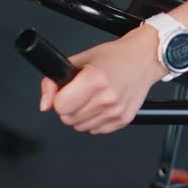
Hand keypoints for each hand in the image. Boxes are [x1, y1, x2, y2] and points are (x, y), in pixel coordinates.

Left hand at [39, 25, 167, 133]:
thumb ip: (54, 81)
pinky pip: (97, 130)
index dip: (59, 99)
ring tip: (93, 98)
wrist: (143, 59)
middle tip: (81, 93)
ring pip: (81, 127)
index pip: (61, 107)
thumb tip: (45, 104)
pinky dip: (96, 120)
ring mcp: (117, 111)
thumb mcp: (80, 59)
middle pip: (69, 119)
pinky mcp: (124, 120)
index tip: (66, 92)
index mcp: (95, 79)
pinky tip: (103, 105)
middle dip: (69, 108)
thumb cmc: (115, 56)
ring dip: (82, 116)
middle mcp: (107, 98)